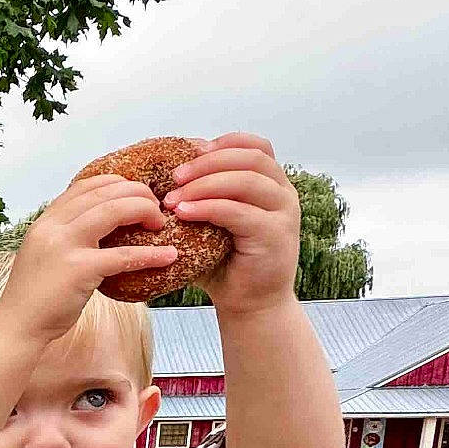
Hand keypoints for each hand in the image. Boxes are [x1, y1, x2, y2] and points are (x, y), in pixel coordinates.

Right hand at [0, 174, 177, 344]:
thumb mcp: (44, 255)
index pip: (86, 185)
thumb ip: (65, 237)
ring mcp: (64, 246)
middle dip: (138, 194)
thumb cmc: (34, 298)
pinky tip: (169, 256)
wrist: (17, 327)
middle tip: (156, 209)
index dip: (117, 183)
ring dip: (145, 211)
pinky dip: (151, 254)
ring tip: (160, 224)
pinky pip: (124, 255)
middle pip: (105, 192)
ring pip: (115, 210)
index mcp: (45, 221)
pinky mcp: (79, 270)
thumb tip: (100, 229)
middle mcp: (53, 227)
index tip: (135, 193)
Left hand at [165, 133, 299, 314]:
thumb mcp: (212, 223)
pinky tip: (183, 212)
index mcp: (272, 185)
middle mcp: (283, 194)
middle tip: (174, 176)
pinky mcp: (275, 235)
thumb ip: (201, 197)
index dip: (226, 143)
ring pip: (246, 181)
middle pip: (250, 158)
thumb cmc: (226, 264)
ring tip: (172, 198)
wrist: (250, 305)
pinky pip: (238, 211)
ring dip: (204, 184)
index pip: (257, 147)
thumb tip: (165, 175)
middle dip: (207, 163)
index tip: (192, 150)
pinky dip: (207, 207)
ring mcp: (283, 214)